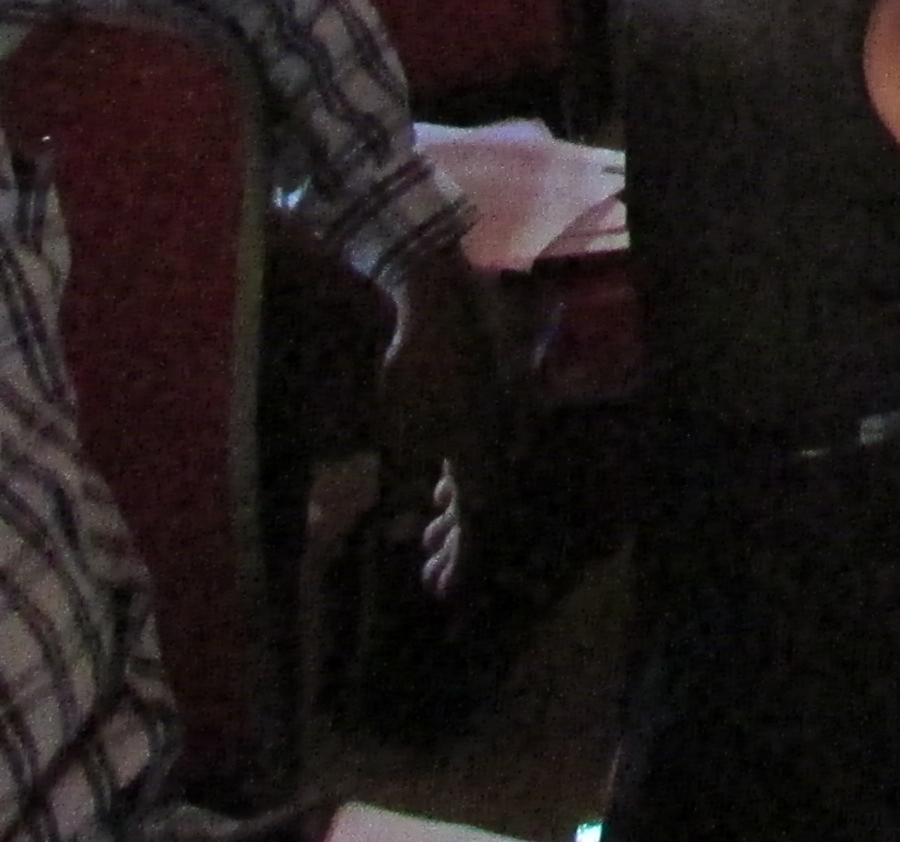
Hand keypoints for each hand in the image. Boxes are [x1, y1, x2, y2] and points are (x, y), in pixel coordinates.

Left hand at [370, 256, 507, 604]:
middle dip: (456, 548)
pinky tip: (436, 489)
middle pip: (482, 514)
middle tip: (429, 575)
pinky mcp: (489, 408)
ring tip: (427, 536)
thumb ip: (404, 488)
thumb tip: (404, 530)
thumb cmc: (418, 375)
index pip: (477, 530)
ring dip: (454, 517)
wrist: (442, 307)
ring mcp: (497, 428)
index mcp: (482, 464)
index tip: (441, 592)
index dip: (460, 566)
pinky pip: (478, 461)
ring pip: (480, 486)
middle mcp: (499, 450)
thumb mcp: (400, 437)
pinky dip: (457, 483)